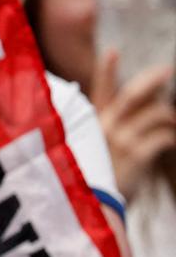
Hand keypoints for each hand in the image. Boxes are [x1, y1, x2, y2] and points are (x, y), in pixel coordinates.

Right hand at [90, 50, 175, 199]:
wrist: (89, 206)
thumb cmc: (89, 180)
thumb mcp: (88, 151)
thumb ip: (103, 131)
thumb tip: (119, 113)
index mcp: (91, 124)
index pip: (99, 90)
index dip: (106, 70)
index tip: (112, 51)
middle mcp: (105, 126)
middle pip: (133, 93)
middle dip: (152, 79)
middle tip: (167, 69)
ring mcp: (121, 139)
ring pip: (156, 113)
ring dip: (167, 117)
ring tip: (170, 123)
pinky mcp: (137, 154)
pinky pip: (163, 137)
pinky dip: (170, 137)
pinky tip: (170, 143)